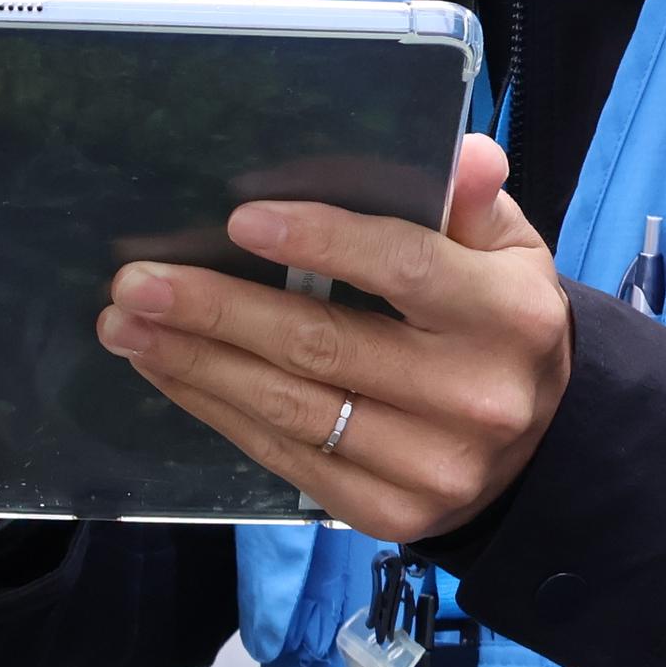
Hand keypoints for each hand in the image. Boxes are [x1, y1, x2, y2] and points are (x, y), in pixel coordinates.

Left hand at [95, 134, 570, 539]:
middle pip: (323, 346)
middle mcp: (475, 398)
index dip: (319, 241)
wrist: (540, 445)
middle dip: (215, 309)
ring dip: (194, 363)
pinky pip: (285, 457)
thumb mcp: (503, 247)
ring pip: (291, 408)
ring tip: (125, 324)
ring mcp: (433, 468)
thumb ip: (470, 199)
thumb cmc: (492, 315)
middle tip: (136, 280)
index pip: (403, 268)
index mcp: (505, 315)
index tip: (236, 221)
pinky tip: (168, 371)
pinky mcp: (393, 514)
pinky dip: (216, 410)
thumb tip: (467, 152)